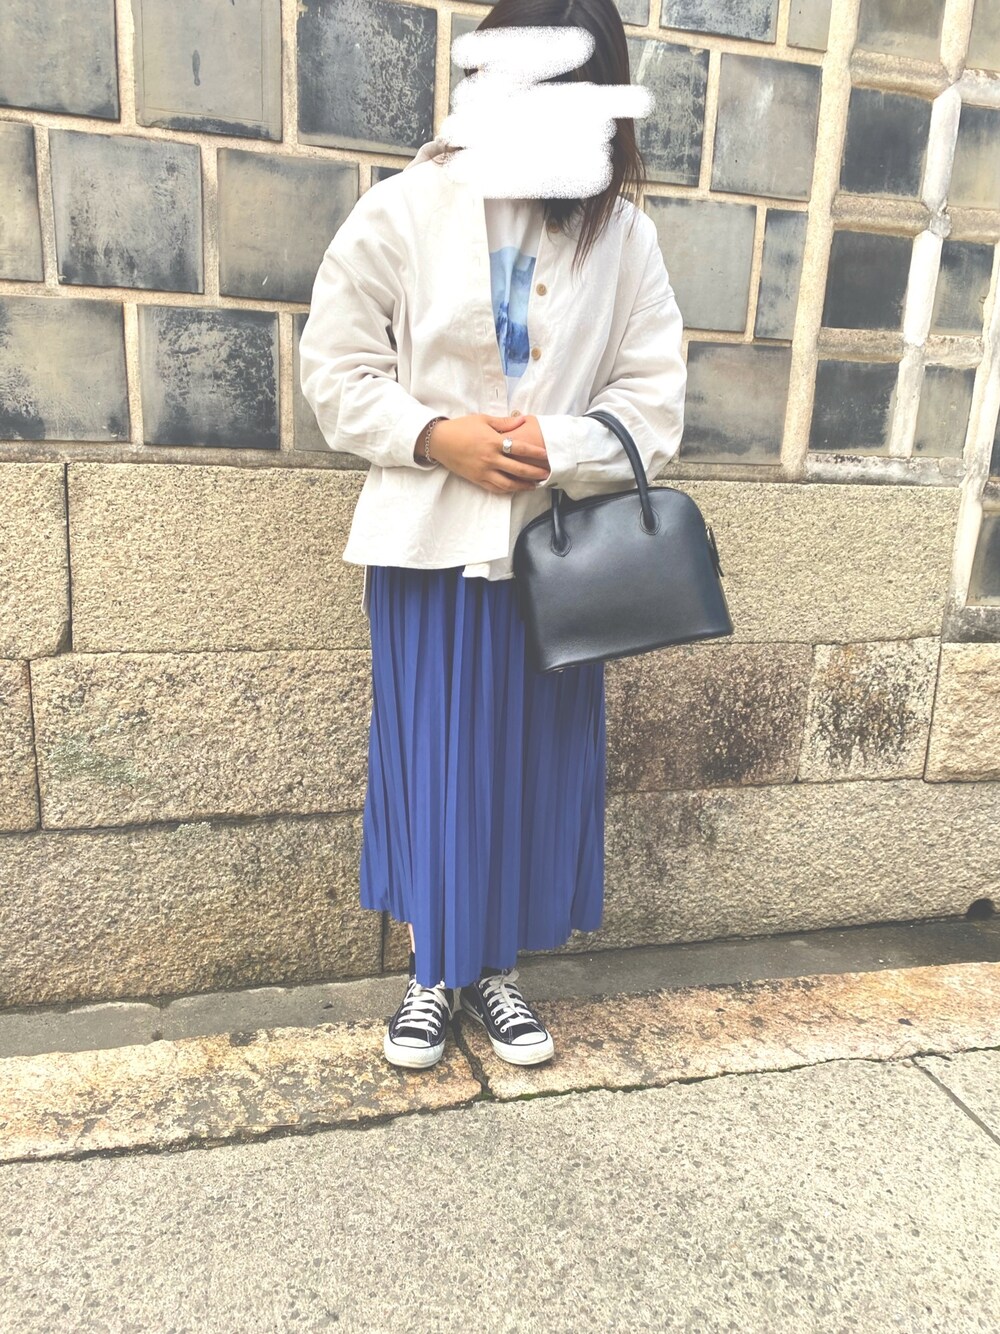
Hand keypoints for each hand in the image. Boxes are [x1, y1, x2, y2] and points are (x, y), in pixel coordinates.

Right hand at [423, 413, 550, 494]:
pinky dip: (508, 490)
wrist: (440, 441)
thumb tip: (522, 420)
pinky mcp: (477, 479)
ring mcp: (483, 472)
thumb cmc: (461, 427)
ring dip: (523, 486)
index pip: (520, 449)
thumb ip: (504, 423)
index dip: (535, 453)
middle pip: (518, 470)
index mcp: (493, 442)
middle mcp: (490, 459)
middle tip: (546, 474)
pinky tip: (516, 488)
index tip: (546, 456)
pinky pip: (495, 488)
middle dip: (534, 473)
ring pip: (508, 483)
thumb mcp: (483, 420)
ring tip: (534, 485)